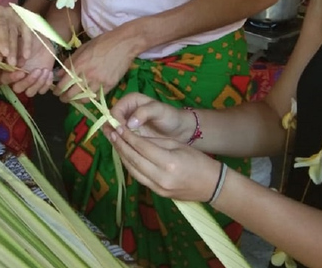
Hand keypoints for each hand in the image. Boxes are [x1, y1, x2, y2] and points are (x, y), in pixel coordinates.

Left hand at [0, 6, 31, 67]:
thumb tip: (0, 59)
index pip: (1, 27)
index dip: (3, 41)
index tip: (5, 54)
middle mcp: (9, 12)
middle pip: (12, 32)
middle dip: (13, 49)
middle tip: (12, 63)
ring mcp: (19, 16)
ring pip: (23, 33)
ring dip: (23, 49)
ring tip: (21, 62)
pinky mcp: (25, 21)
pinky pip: (28, 34)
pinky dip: (28, 45)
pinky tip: (26, 56)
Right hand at [1, 38, 54, 96]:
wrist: (45, 43)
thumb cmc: (31, 41)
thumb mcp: (22, 43)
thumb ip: (16, 52)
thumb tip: (13, 62)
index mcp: (10, 69)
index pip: (5, 79)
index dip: (13, 77)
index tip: (22, 71)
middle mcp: (18, 78)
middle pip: (18, 89)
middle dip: (27, 82)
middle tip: (37, 70)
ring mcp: (30, 82)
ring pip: (30, 92)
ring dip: (38, 83)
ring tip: (44, 70)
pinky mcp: (40, 83)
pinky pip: (42, 91)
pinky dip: (46, 84)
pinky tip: (49, 72)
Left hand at [54, 31, 134, 102]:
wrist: (123, 43)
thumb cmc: (102, 42)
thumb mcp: (82, 48)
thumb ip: (70, 62)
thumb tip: (60, 74)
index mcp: (79, 65)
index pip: (64, 84)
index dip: (58, 91)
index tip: (56, 92)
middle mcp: (88, 75)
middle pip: (72, 94)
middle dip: (65, 98)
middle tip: (63, 98)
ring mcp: (99, 81)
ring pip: (85, 98)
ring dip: (78, 100)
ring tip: (75, 99)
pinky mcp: (109, 85)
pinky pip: (97, 96)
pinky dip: (91, 97)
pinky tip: (88, 95)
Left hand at [103, 123, 221, 201]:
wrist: (212, 185)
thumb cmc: (198, 161)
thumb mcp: (177, 145)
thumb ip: (155, 142)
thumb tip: (134, 136)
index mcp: (168, 162)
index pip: (141, 147)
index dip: (128, 136)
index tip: (118, 126)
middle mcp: (161, 177)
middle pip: (133, 159)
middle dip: (120, 144)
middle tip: (110, 132)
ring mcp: (158, 188)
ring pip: (133, 170)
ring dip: (121, 155)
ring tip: (114, 142)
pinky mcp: (157, 194)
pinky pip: (139, 177)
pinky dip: (130, 165)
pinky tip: (125, 155)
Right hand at [111, 93, 193, 142]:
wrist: (179, 130)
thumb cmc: (170, 117)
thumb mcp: (159, 111)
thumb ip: (144, 112)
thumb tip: (129, 123)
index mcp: (130, 100)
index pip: (115, 110)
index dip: (116, 121)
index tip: (122, 132)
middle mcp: (126, 110)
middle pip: (111, 120)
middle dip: (113, 130)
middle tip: (119, 141)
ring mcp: (126, 123)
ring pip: (113, 130)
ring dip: (115, 138)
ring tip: (121, 146)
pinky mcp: (129, 134)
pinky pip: (120, 138)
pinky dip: (120, 143)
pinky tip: (125, 149)